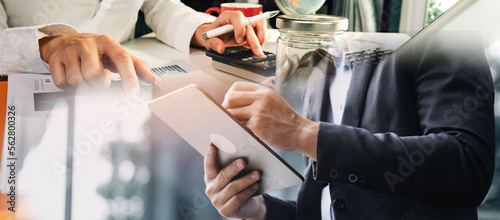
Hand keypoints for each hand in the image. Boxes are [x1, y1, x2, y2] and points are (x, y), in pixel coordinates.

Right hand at [39, 33, 155, 96]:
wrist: (66, 41)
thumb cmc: (96, 50)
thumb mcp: (116, 53)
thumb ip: (136, 66)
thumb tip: (151, 78)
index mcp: (107, 42)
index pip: (122, 59)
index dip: (129, 77)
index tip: (133, 93)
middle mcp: (88, 44)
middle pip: (95, 74)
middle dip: (99, 84)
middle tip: (100, 82)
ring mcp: (69, 51)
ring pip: (77, 81)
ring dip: (84, 87)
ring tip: (86, 80)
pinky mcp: (55, 59)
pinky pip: (62, 83)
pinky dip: (68, 87)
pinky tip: (73, 78)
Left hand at [192, 11, 266, 55]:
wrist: (216, 36)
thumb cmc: (213, 35)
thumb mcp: (208, 40)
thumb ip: (214, 43)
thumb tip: (221, 48)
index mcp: (227, 17)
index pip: (237, 17)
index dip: (239, 28)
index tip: (239, 41)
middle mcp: (238, 19)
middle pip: (250, 24)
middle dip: (254, 40)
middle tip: (256, 52)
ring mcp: (246, 24)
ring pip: (260, 25)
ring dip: (261, 38)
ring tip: (258, 50)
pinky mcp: (251, 29)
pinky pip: (261, 31)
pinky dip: (261, 41)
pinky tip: (257, 48)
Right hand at [204, 145, 265, 219]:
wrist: (247, 206)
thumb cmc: (240, 185)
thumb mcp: (235, 176)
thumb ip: (234, 166)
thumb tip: (243, 151)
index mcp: (210, 178)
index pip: (209, 166)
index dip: (210, 157)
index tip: (212, 147)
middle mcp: (210, 189)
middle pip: (222, 176)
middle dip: (233, 168)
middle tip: (243, 161)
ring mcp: (217, 201)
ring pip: (232, 188)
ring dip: (246, 180)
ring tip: (257, 174)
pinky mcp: (225, 211)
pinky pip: (237, 199)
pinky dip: (248, 191)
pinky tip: (255, 185)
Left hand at [223, 82, 318, 159]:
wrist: (299, 131)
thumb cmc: (285, 119)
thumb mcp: (273, 99)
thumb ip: (257, 97)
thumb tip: (235, 100)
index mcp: (264, 90)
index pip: (236, 86)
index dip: (230, 95)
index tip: (230, 104)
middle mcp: (261, 97)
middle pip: (230, 98)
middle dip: (226, 108)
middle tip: (229, 116)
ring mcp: (259, 110)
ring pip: (231, 112)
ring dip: (231, 120)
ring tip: (237, 124)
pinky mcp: (257, 124)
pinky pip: (238, 125)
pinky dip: (238, 129)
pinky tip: (243, 131)